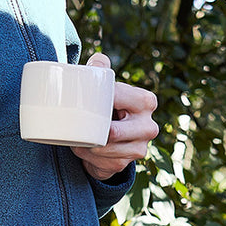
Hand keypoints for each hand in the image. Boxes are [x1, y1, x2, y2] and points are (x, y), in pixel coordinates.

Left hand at [71, 53, 158, 181]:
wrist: (110, 137)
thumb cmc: (107, 104)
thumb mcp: (105, 85)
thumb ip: (100, 67)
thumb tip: (98, 59)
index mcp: (146, 101)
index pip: (116, 98)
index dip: (95, 100)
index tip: (80, 100)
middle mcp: (149, 126)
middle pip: (113, 132)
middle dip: (92, 131)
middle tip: (76, 124)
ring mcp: (140, 148)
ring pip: (104, 149)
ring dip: (86, 145)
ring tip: (76, 136)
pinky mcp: (125, 165)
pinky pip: (101, 163)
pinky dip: (86, 157)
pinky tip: (83, 149)